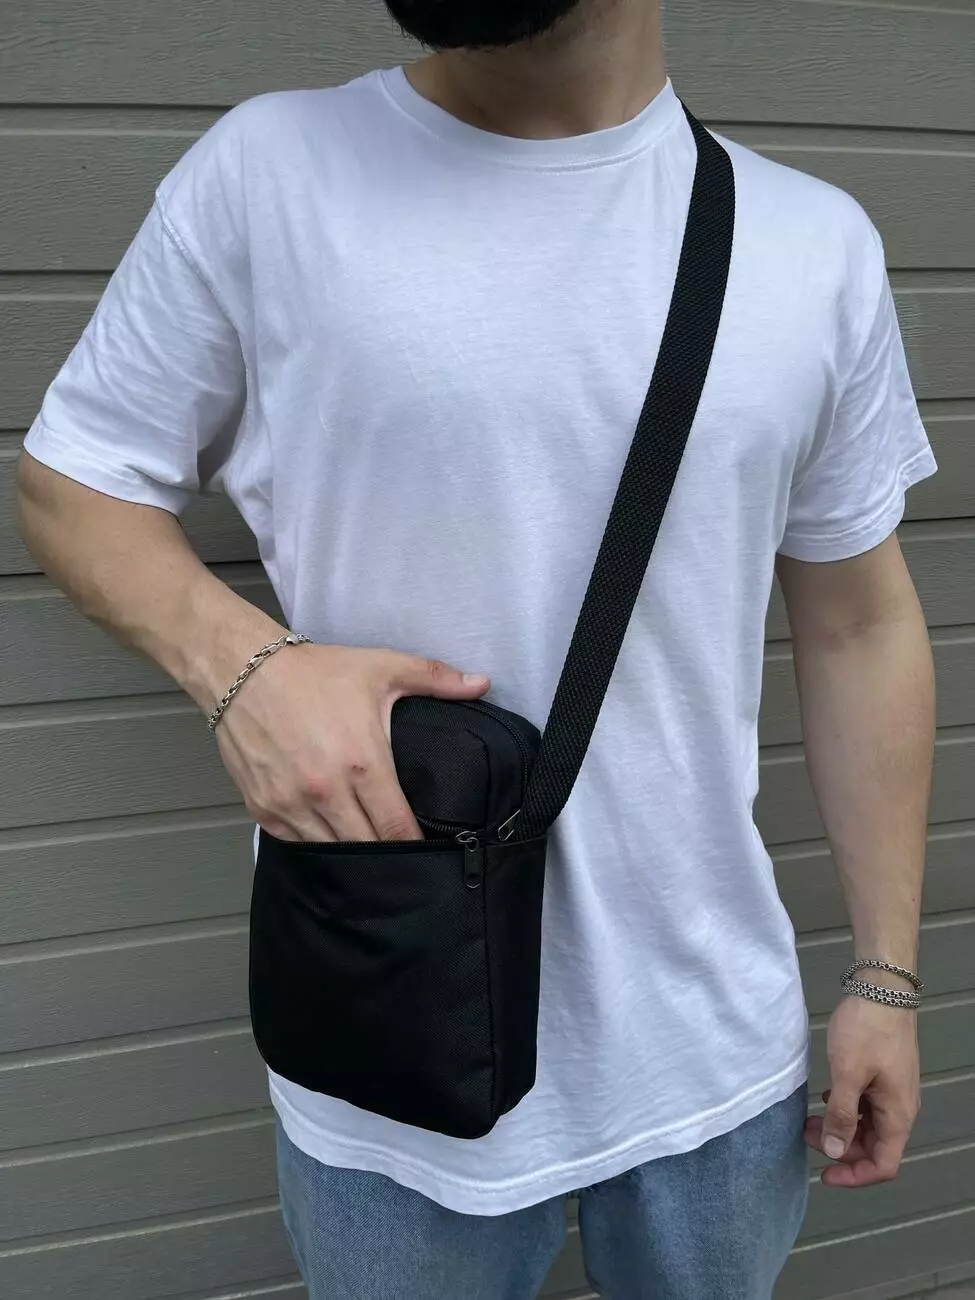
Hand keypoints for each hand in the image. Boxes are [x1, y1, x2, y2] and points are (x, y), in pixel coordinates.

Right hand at [214, 641, 489, 842]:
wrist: (242, 670)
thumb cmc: (312, 672)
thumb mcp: (381, 668)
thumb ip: (435, 679)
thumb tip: (481, 684)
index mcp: (362, 763)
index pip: (398, 829)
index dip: (416, 845)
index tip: (429, 851)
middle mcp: (326, 791)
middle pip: (367, 849)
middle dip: (386, 853)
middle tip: (400, 850)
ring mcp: (291, 804)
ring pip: (332, 853)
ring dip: (350, 851)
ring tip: (367, 845)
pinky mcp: (264, 809)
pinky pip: (298, 844)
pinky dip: (316, 843)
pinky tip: (331, 832)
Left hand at [804, 993, 919, 1186]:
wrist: (883, 987)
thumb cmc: (867, 1030)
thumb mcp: (847, 1074)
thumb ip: (841, 1115)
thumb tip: (834, 1151)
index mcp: (897, 1115)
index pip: (883, 1164)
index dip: (854, 1176)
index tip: (824, 1174)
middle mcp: (900, 1107)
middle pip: (874, 1146)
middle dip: (840, 1148)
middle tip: (807, 1135)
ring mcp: (892, 1090)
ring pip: (868, 1124)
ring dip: (840, 1127)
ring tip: (809, 1119)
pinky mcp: (883, 1073)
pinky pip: (866, 1104)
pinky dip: (845, 1108)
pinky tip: (826, 1097)